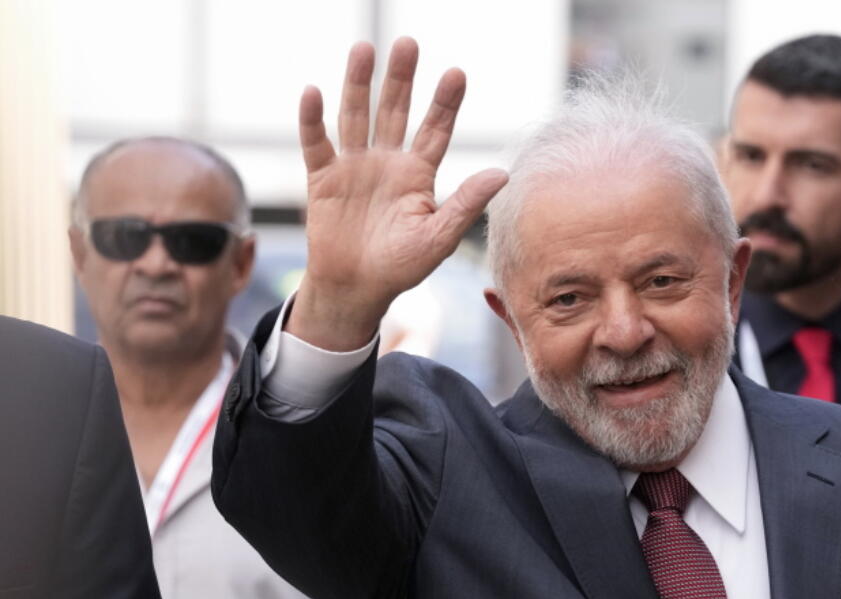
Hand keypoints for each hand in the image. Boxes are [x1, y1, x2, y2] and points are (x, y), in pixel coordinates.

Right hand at [289, 38, 508, 349]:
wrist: (357, 289)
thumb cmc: (402, 267)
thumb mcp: (439, 238)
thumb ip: (466, 204)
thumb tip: (502, 174)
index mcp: (418, 174)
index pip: (436, 130)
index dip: (445, 103)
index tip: (457, 74)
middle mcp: (388, 162)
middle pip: (395, 111)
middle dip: (402, 78)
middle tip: (408, 43)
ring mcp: (355, 166)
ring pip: (357, 116)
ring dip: (359, 84)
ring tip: (364, 49)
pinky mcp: (324, 177)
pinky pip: (317, 143)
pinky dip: (313, 119)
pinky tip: (314, 92)